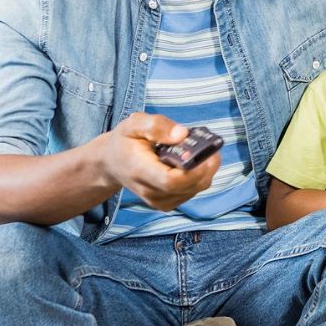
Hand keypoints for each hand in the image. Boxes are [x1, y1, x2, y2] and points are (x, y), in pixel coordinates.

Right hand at [99, 113, 221, 211]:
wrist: (113, 163)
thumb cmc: (125, 141)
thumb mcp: (134, 124)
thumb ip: (157, 126)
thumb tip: (182, 134)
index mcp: (140, 171)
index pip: (170, 181)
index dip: (193, 170)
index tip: (207, 152)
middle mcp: (150, 191)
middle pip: (188, 186)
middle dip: (206, 165)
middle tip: (212, 145)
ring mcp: (159, 200)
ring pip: (196, 188)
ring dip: (206, 169)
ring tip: (202, 149)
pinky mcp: (168, 201)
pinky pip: (194, 190)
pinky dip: (201, 175)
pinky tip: (195, 160)